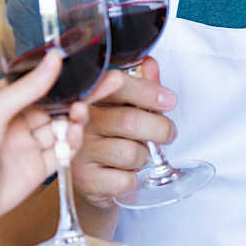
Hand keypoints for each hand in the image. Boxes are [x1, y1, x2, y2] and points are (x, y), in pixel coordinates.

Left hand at [0, 52, 123, 228]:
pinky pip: (62, 154)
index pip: (39, 83)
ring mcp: (28, 146)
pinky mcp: (37, 170)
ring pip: (62, 128)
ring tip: (82, 113)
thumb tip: (53, 60)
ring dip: (77, 119)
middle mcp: (17, 122)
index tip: (88, 68)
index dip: (64, 77)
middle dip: (81, 96)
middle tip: (107, 83)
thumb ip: (29, 87)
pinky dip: (73, 144)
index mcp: (2, 101)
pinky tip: (75, 135)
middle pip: (57, 105)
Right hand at [72, 57, 176, 208]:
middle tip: (168, 132)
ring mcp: (79, 152)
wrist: (88, 180)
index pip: (115, 85)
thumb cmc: (106, 138)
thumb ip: (137, 88)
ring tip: (137, 154)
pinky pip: (125, 179)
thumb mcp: (120, 109)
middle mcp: (77, 122)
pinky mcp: (86, 180)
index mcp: (86, 97)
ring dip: (144, 156)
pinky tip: (124, 173)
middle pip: (129, 121)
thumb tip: (149, 65)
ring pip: (130, 152)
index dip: (146, 91)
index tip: (168, 100)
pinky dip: (133, 178)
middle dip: (159, 128)